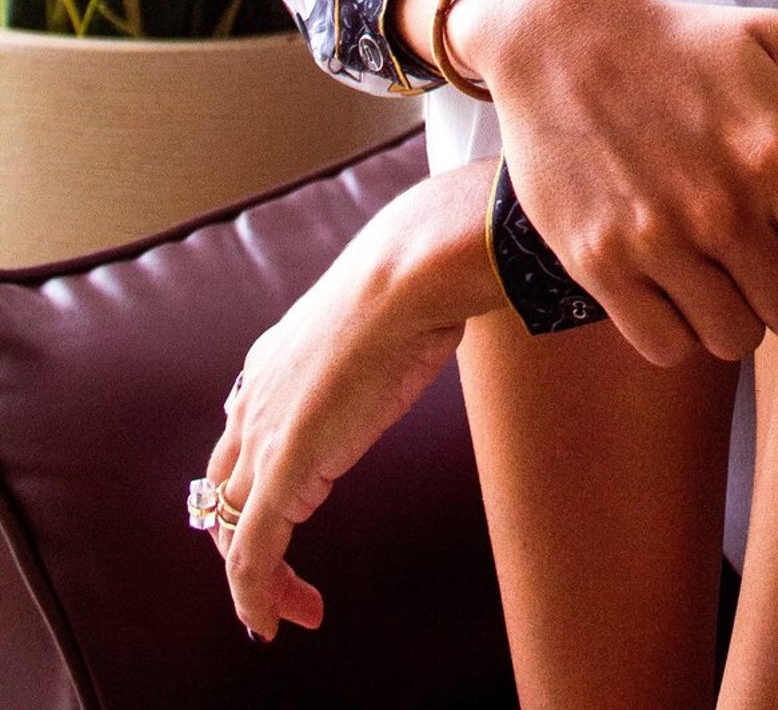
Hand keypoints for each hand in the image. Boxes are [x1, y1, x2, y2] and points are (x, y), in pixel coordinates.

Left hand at [200, 162, 497, 641]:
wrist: (409, 274)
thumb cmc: (416, 278)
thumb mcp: (390, 307)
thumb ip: (388, 327)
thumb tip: (435, 313)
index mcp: (273, 359)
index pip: (241, 438)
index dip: (252, 485)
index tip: (285, 515)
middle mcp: (254, 398)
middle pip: (224, 489)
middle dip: (244, 538)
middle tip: (280, 578)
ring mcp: (263, 436)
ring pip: (232, 529)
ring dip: (257, 577)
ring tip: (288, 610)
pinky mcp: (281, 473)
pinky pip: (251, 555)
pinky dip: (256, 596)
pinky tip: (278, 622)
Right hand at [430, 0, 777, 367]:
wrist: (562, 39)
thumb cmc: (683, 41)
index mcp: (775, 152)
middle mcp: (721, 205)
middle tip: (777, 266)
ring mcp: (656, 240)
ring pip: (735, 340)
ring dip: (738, 315)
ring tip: (724, 271)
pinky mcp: (600, 264)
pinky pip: (666, 345)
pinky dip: (679, 329)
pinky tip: (676, 285)